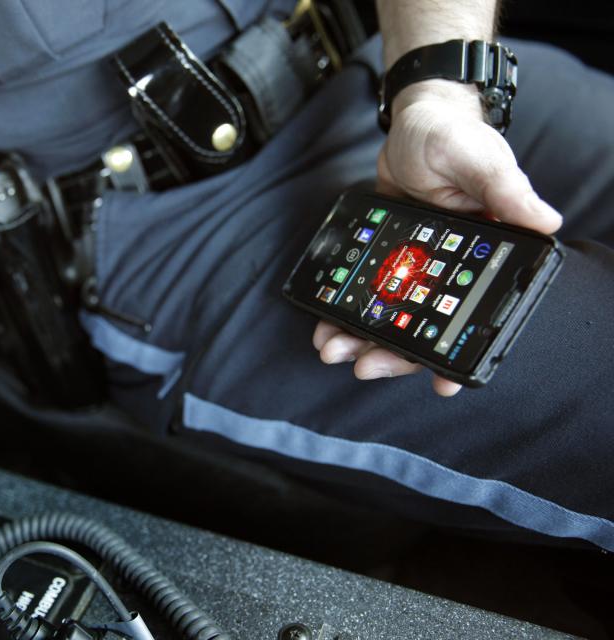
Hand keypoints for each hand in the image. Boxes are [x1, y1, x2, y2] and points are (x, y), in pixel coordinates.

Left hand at [313, 81, 562, 395]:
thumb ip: (506, 192)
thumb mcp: (481, 162)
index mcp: (482, 258)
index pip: (472, 317)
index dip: (459, 354)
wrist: (415, 120)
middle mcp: (449, 271)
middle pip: (422, 328)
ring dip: (361, 339)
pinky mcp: (385, 256)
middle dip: (393, 354)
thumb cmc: (454, 138)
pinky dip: (343, 311)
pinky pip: (364, 292)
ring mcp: (413, 267)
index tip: (442, 385)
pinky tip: (323, 326)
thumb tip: (545, 222)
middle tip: (363, 367)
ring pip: (388, 317)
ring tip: (332, 351)